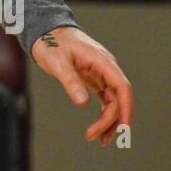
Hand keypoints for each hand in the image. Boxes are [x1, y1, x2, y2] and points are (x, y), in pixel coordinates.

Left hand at [31, 26, 132, 147]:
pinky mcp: (94, 78)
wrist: (45, 30)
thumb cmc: (51, 42)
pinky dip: (104, 114)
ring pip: (113, 101)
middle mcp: (106, 67)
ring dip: (109, 120)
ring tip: (99, 139)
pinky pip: (105, 99)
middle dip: (112, 120)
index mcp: (102, 60)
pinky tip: (100, 127)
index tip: (123, 127)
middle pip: (118, 97)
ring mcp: (101, 73)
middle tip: (96, 137)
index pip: (122, 87)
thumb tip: (83, 103)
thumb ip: (71, 81)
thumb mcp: (58, 62)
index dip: (126, 108)